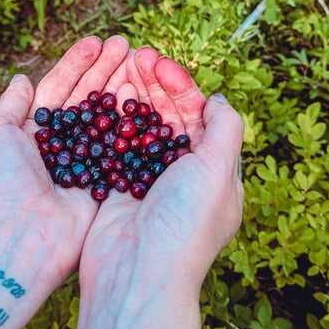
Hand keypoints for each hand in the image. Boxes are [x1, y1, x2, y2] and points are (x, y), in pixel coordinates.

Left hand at [0, 35, 130, 289]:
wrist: (16, 239)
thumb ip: (10, 105)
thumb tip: (21, 78)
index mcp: (33, 132)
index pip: (59, 89)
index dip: (78, 64)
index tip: (98, 41)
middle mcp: (62, 146)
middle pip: (88, 99)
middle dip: (107, 70)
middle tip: (129, 45)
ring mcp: (85, 165)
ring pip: (108, 119)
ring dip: (124, 90)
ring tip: (142, 63)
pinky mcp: (104, 184)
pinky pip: (122, 148)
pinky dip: (133, 124)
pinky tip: (147, 99)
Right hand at [79, 46, 244, 291]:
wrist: (137, 273)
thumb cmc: (184, 224)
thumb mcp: (218, 172)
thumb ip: (225, 129)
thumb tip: (217, 100)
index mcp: (214, 175)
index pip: (200, 118)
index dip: (182, 87)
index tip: (160, 64)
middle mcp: (182, 178)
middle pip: (169, 119)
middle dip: (155, 86)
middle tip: (135, 55)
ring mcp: (148, 183)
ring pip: (141, 129)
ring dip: (132, 98)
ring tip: (119, 67)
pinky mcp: (117, 190)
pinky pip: (116, 147)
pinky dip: (112, 122)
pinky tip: (104, 98)